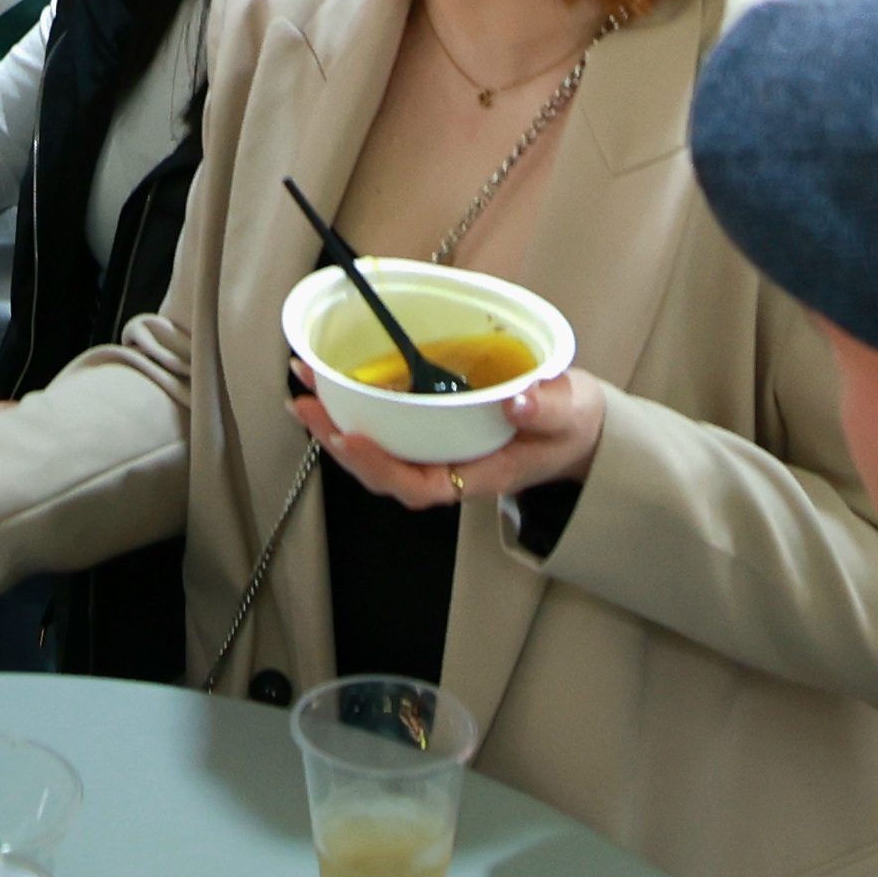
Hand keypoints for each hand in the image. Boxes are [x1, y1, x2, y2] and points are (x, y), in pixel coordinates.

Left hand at [285, 356, 609, 510]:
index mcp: (480, 475)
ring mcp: (438, 455)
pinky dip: (356, 412)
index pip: (422, 487)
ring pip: (378, 455)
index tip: (352, 438)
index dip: (381, 467)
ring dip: (337, 426)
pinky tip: (332, 389)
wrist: (574, 430)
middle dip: (340, 442)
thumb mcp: (571, 414)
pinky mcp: (431, 434)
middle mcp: (451, 471)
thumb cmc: (569, 426)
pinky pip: (387, 433)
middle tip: (305, 405)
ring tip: (303, 393)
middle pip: (385, 473)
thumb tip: (518, 401)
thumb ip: (548, 409)